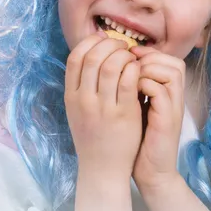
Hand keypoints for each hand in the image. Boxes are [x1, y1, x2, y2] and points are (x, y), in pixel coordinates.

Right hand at [64, 32, 141, 180]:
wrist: (102, 168)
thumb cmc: (94, 136)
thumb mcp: (78, 110)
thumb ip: (82, 85)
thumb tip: (95, 52)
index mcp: (71, 96)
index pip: (75, 57)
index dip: (91, 43)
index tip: (105, 41)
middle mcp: (83, 100)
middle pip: (93, 57)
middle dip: (111, 45)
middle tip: (124, 46)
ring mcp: (102, 107)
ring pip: (111, 66)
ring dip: (124, 55)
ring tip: (132, 58)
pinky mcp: (123, 114)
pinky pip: (128, 81)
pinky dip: (134, 69)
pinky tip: (139, 70)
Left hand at [129, 46, 185, 191]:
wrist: (150, 171)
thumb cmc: (140, 140)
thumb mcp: (137, 108)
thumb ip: (135, 87)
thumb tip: (117, 63)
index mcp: (169, 93)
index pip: (167, 59)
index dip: (148, 53)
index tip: (127, 57)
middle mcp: (175, 98)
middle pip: (174, 62)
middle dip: (149, 59)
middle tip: (128, 66)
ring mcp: (174, 108)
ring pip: (172, 72)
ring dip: (148, 70)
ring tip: (129, 78)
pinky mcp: (168, 120)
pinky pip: (162, 92)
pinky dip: (146, 86)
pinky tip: (129, 93)